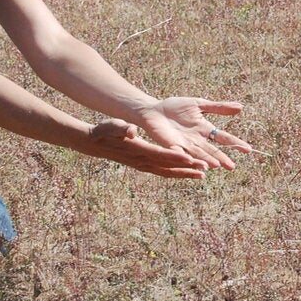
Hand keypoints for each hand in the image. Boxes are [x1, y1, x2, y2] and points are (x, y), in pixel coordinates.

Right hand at [80, 119, 208, 178]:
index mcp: (138, 150)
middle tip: (205, 168)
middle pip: (168, 166)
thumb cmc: (104, 131)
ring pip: (168, 172)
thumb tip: (131, 131)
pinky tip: (189, 172)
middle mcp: (142, 161)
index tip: (190, 158)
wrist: (96, 144)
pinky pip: (163, 172)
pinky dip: (177, 173)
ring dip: (185, 173)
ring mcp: (143, 166)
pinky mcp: (144, 166)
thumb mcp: (111, 126)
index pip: (160, 154)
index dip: (175, 156)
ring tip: (203, 174)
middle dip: (187, 168)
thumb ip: (122, 128)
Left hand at [137, 96, 250, 169]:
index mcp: (205, 129)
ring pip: (197, 154)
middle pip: (212, 150)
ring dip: (206, 160)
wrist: (153, 110)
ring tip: (215, 166)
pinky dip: (185, 156)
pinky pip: (179, 152)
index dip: (235, 143)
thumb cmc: (175, 107)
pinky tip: (190, 161)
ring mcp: (184, 144)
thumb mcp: (199, 104)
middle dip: (221, 158)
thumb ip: (218, 107)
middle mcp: (197, 140)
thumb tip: (241, 107)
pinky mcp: (170, 145)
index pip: (223, 137)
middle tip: (231, 167)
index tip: (248, 149)